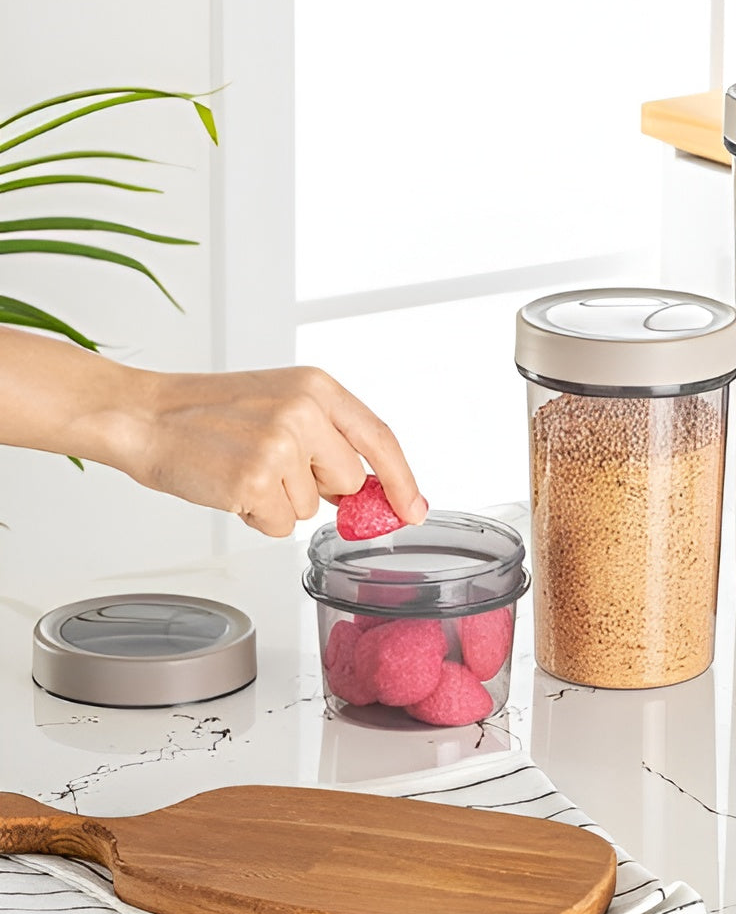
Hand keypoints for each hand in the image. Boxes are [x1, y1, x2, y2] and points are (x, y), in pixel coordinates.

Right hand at [120, 366, 425, 536]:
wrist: (145, 416)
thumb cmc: (209, 413)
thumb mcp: (281, 403)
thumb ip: (329, 439)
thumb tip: (368, 491)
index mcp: (317, 387)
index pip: (379, 437)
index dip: (401, 478)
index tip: (413, 508)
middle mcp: (305, 411)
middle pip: (348, 481)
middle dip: (318, 488)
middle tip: (271, 464)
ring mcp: (281, 445)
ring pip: (311, 509)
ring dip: (280, 502)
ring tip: (242, 468)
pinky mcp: (255, 480)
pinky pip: (279, 526)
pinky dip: (257, 518)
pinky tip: (230, 487)